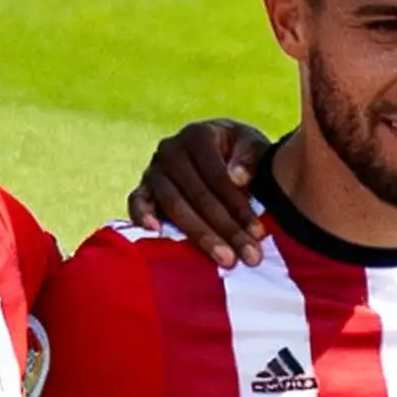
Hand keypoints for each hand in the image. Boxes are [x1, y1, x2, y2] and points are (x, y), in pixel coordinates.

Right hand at [133, 117, 272, 265]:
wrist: (219, 153)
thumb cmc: (239, 153)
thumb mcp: (252, 146)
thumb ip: (250, 157)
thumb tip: (237, 177)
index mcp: (198, 136)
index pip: (218, 177)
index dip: (239, 207)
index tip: (259, 234)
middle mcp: (172, 150)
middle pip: (198, 195)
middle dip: (227, 229)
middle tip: (250, 257)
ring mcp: (155, 169)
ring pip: (174, 205)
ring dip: (201, 235)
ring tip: (226, 260)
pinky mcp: (143, 189)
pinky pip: (137, 202)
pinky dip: (142, 215)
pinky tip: (155, 232)